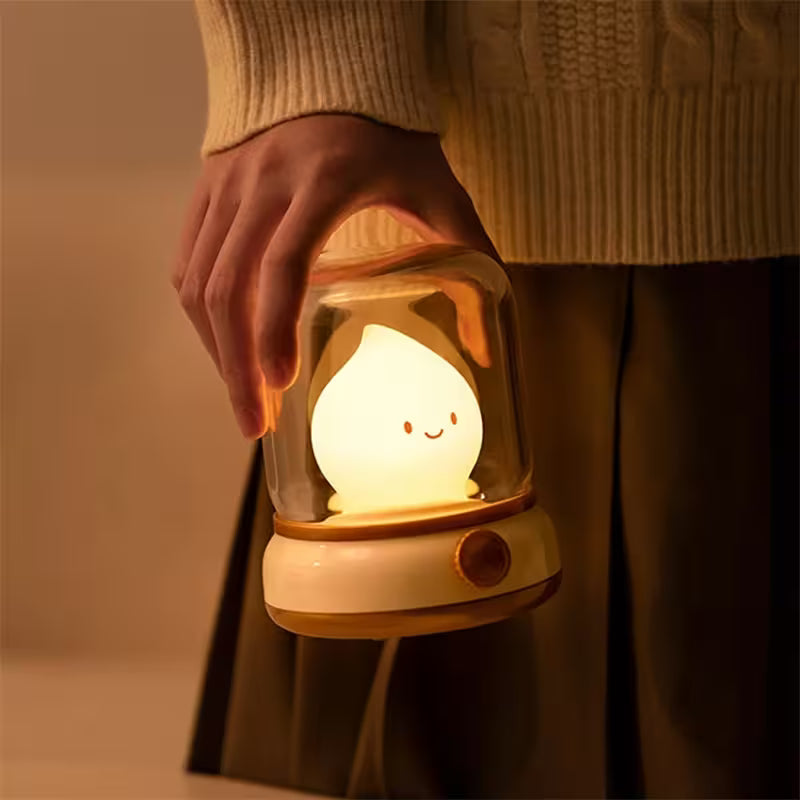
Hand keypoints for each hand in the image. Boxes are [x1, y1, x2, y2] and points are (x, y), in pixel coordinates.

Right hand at [172, 114, 497, 438]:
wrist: (328, 74)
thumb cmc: (388, 136)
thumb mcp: (437, 187)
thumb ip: (468, 254)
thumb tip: (483, 344)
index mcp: (323, 181)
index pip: (283, 263)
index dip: (274, 329)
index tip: (280, 387)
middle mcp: (262, 183)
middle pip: (228, 288)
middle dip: (237, 368)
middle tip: (255, 425)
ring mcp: (226, 186)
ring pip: (197, 282)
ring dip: (215, 350)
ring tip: (242, 399)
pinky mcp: (206, 191)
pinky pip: (187, 264)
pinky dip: (201, 317)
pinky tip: (223, 351)